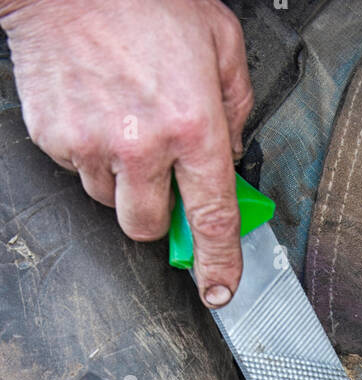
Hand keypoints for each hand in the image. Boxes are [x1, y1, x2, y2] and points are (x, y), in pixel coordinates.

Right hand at [0, 0, 252, 304]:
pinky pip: (77, 169)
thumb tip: (233, 150)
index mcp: (193, 125)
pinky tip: (97, 110)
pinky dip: (89, 151)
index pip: (212, 220)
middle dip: (156, 213)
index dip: (218, 264)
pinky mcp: (56, 137)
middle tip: (158, 175)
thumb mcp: (219, 40)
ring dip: (120, 179)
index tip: (219, 287)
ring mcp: (94, 144)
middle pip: (147, 227)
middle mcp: (143, 144)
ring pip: (109, 200)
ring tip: (124, 123)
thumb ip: (235, 103)